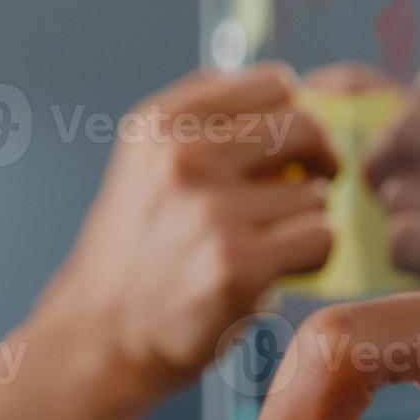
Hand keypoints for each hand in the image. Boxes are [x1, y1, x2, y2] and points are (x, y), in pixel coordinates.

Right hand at [37, 63, 339, 400]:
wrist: (99, 337)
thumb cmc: (141, 252)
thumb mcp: (149, 164)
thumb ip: (213, 124)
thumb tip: (306, 97)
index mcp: (162, 122)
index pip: (274, 83)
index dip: (297, 114)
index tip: (293, 149)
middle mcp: (183, 156)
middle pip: (305, 128)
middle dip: (319, 160)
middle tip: (309, 191)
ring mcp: (211, 211)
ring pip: (316, 193)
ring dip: (307, 220)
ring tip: (269, 244)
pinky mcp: (238, 266)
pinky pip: (320, 239)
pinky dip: (311, 257)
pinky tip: (279, 271)